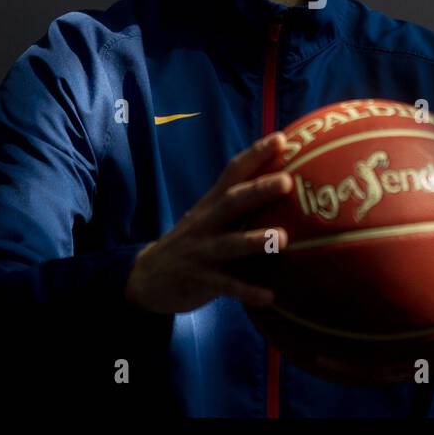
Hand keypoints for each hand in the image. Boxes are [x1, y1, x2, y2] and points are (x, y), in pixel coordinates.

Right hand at [124, 132, 292, 313]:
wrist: (147, 278)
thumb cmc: (193, 242)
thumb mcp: (209, 217)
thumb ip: (240, 204)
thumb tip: (283, 183)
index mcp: (211, 204)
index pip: (233, 173)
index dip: (255, 155)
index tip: (281, 138)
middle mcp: (206, 223)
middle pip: (232, 202)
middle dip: (258, 190)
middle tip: (286, 181)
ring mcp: (202, 251)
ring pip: (229, 244)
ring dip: (255, 241)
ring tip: (282, 238)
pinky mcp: (200, 280)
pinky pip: (227, 286)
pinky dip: (247, 291)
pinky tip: (270, 296)